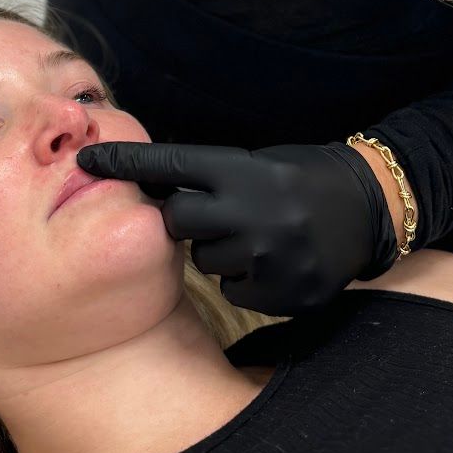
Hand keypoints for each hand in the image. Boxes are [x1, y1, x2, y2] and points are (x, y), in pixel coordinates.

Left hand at [76, 139, 399, 315]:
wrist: (368, 207)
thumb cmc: (302, 178)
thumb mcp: (258, 164)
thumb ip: (212, 179)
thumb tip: (151, 187)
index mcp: (246, 171)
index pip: (171, 165)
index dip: (124, 162)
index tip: (85, 159)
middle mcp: (256, 213)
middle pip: (177, 221)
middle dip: (185, 219)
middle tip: (215, 214)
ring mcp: (271, 258)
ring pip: (206, 263)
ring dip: (220, 252)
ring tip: (258, 236)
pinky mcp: (285, 293)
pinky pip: (236, 292)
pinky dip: (247, 280)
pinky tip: (274, 262)